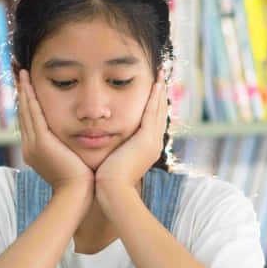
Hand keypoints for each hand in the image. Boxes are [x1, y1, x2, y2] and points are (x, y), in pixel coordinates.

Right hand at [17, 70, 93, 199]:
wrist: (78, 196)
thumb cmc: (82, 182)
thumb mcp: (72, 160)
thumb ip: (70, 148)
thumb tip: (78, 139)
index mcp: (36, 151)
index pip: (31, 121)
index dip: (28, 103)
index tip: (28, 86)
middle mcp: (30, 146)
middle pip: (24, 113)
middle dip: (22, 92)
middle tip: (19, 72)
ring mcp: (33, 144)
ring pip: (26, 110)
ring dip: (23, 89)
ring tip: (21, 71)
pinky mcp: (41, 141)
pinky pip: (33, 112)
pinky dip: (30, 96)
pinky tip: (28, 82)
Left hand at [95, 71, 167, 201]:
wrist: (112, 192)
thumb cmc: (107, 181)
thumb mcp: (113, 161)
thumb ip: (113, 150)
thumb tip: (105, 144)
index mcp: (147, 149)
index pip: (153, 122)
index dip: (154, 105)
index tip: (153, 90)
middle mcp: (154, 144)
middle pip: (160, 114)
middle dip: (160, 95)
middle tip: (161, 77)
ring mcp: (152, 142)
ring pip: (159, 111)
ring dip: (160, 92)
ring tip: (161, 75)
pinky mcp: (147, 140)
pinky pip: (152, 113)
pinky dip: (155, 98)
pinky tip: (155, 84)